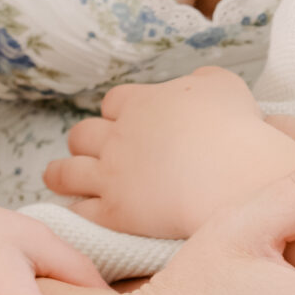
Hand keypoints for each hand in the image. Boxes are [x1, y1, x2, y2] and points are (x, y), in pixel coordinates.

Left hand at [47, 67, 287, 238]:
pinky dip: (75, 212)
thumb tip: (195, 84)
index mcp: (140, 103)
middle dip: (85, 142)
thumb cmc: (235, 128)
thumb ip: (201, 80)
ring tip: (58, 179)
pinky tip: (78, 214)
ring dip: (60, 174)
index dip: (118, 113)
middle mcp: (118, 136)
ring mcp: (112, 175)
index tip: (127, 122)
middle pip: (81, 134)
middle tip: (95, 152)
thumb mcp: (222, 85)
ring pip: (65, 172)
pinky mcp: (115, 213)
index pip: (113, 102)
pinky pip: (80, 212)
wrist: (234, 177)